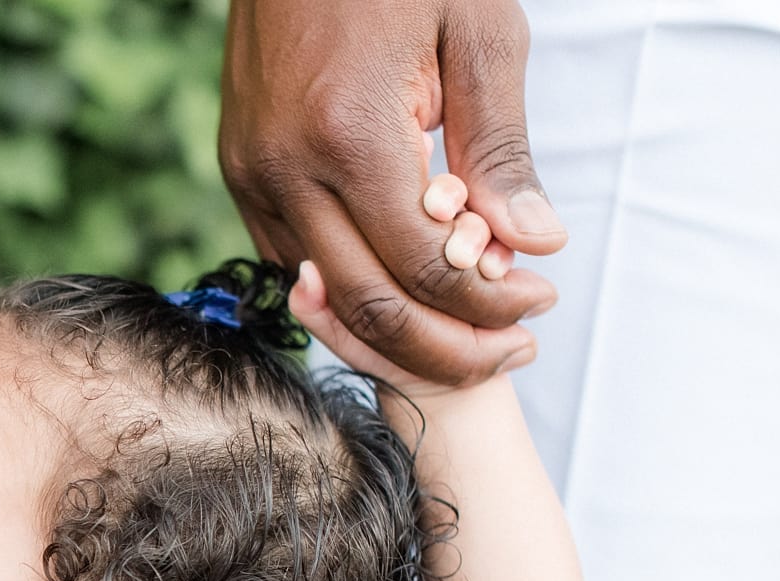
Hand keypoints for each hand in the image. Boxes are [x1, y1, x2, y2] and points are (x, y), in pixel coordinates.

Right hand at [220, 0, 565, 384]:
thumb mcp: (479, 35)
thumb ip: (500, 148)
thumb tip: (534, 245)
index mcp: (350, 133)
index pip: (424, 266)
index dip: (489, 302)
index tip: (539, 300)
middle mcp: (286, 169)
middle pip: (370, 307)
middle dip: (447, 345)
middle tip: (511, 346)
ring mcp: (252, 176)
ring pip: (326, 298)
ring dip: (397, 330)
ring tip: (465, 330)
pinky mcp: (241, 173)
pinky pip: (295, 262)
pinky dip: (351, 290)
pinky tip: (403, 282)